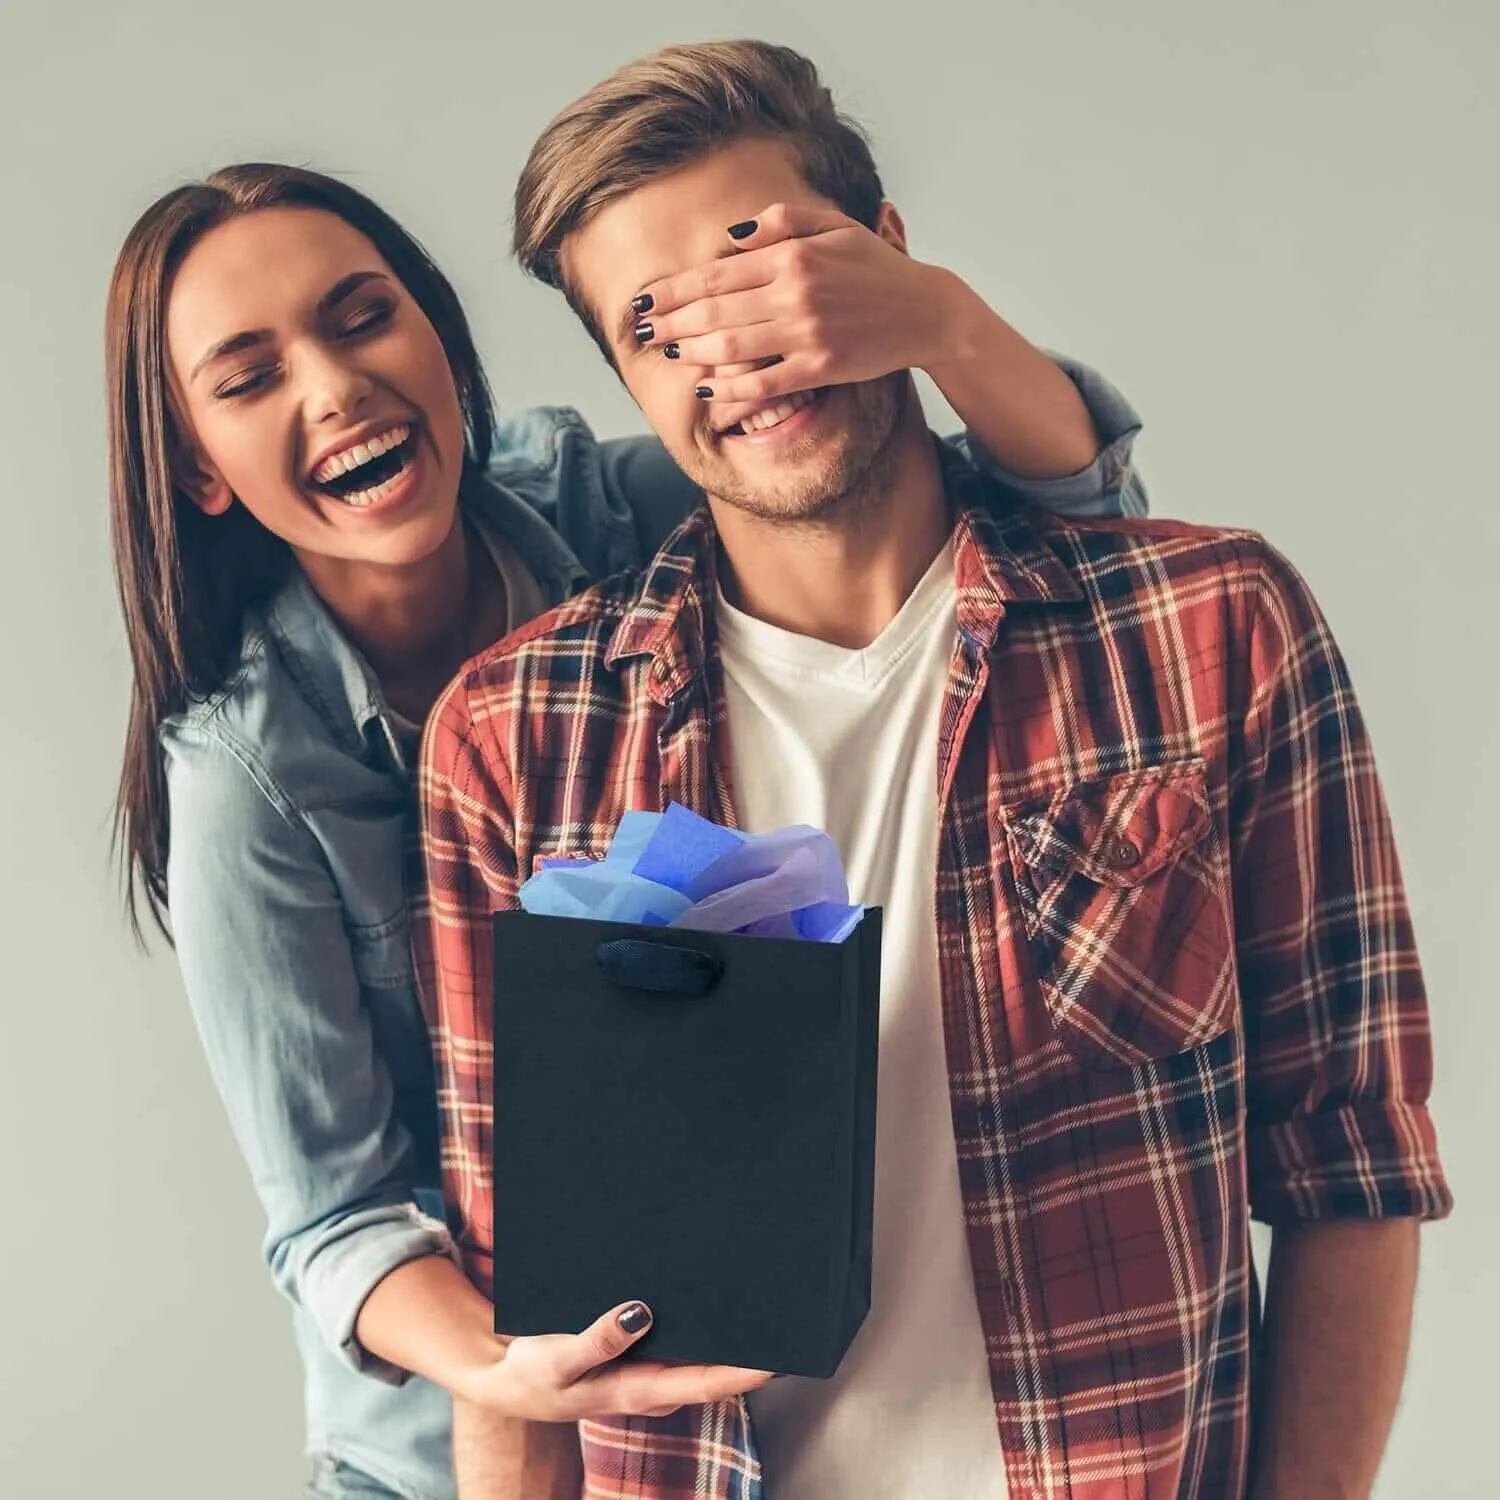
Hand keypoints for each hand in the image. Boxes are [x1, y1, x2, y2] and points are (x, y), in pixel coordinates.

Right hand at [456, 1300, 772, 1420]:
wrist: (504, 1376)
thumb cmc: (533, 1371)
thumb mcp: (557, 1358)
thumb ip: (597, 1340)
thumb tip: (640, 1312)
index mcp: (640, 1390)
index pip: (708, 1382)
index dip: (748, 1370)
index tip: (782, 1353)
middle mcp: (653, 1383)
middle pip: (715, 1370)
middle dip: (750, 1346)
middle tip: (786, 1312)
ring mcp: (647, 1370)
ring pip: (700, 1353)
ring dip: (728, 1331)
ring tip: (762, 1296)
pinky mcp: (636, 1352)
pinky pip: (679, 1340)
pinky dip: (699, 1321)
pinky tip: (712, 1294)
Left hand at [630, 201, 963, 417]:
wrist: (925, 310)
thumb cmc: (875, 266)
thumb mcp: (832, 226)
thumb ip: (780, 223)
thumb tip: (729, 237)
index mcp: (793, 255)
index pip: (717, 272)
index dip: (675, 289)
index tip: (645, 299)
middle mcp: (795, 292)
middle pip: (716, 310)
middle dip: (671, 322)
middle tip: (641, 331)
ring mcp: (808, 332)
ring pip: (734, 346)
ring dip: (694, 352)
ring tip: (668, 353)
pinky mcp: (822, 367)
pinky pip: (766, 381)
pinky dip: (734, 387)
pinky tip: (708, 387)